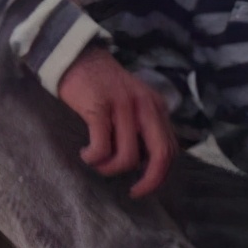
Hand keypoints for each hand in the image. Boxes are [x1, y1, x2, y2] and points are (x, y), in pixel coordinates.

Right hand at [57, 46, 177, 197]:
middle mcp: (144, 105)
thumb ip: (143, 126)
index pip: (170, 148)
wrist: (77, 56)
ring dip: (109, 168)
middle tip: (133, 192)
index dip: (160, 174)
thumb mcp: (133, 101)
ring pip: (127, 156)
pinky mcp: (99, 107)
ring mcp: (123, 105)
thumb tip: (144, 164)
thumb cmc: (102, 85)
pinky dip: (93, 158)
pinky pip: (102, 147)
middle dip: (149, 181)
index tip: (142, 186)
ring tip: (96, 161)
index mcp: (155, 105)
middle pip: (160, 154)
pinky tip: (85, 153)